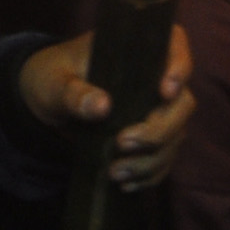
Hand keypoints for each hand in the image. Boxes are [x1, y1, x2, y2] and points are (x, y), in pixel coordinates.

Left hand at [21, 24, 196, 190]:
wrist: (47, 100)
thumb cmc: (53, 77)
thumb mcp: (54, 82)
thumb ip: (74, 92)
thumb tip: (102, 106)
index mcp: (136, 49)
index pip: (174, 46)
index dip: (179, 68)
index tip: (164, 92)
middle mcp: (155, 78)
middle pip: (182, 103)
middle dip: (159, 130)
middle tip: (123, 143)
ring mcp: (157, 110)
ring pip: (176, 136)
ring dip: (151, 160)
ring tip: (114, 173)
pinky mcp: (151, 136)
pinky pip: (164, 158)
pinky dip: (149, 174)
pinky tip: (126, 184)